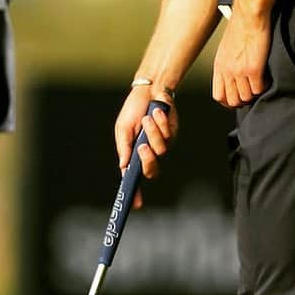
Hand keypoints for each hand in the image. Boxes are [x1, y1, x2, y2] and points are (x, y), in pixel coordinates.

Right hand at [114, 87, 178, 207]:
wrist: (150, 90)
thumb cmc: (134, 109)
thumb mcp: (123, 128)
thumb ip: (124, 147)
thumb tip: (124, 166)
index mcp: (132, 154)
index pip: (133, 178)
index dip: (134, 193)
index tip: (134, 204)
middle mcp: (147, 153)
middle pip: (151, 171)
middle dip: (148, 160)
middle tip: (142, 147)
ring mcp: (161, 145)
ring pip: (160, 151)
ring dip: (153, 133)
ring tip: (147, 117)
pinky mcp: (172, 135)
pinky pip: (168, 137)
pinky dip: (161, 124)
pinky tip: (157, 112)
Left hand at [213, 5, 271, 106]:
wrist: (249, 16)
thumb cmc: (240, 27)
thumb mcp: (226, 48)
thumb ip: (227, 64)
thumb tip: (233, 75)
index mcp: (219, 66)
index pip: (218, 95)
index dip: (228, 101)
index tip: (236, 100)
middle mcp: (227, 71)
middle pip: (232, 100)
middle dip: (242, 101)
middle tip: (251, 93)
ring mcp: (240, 72)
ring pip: (246, 97)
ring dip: (254, 93)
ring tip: (259, 84)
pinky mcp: (254, 69)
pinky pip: (258, 89)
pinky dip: (264, 86)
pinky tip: (265, 78)